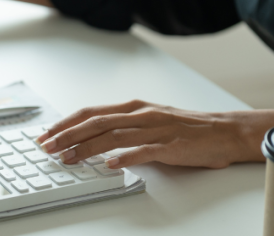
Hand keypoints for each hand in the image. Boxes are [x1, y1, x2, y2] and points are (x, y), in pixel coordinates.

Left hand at [35, 100, 273, 169]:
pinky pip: (145, 151)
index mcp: (134, 107)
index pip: (91, 113)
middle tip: (47, 147)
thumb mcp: (150, 120)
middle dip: (67, 135)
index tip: (47, 134)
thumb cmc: (187, 128)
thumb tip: (93, 139)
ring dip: (87, 148)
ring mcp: (156, 130)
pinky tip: (110, 165)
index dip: (66, 123)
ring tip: (68, 158)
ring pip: (114, 136)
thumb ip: (123, 127)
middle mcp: (141, 115)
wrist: (225, 131)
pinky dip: (125, 158)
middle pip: (96, 123)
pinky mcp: (171, 146)